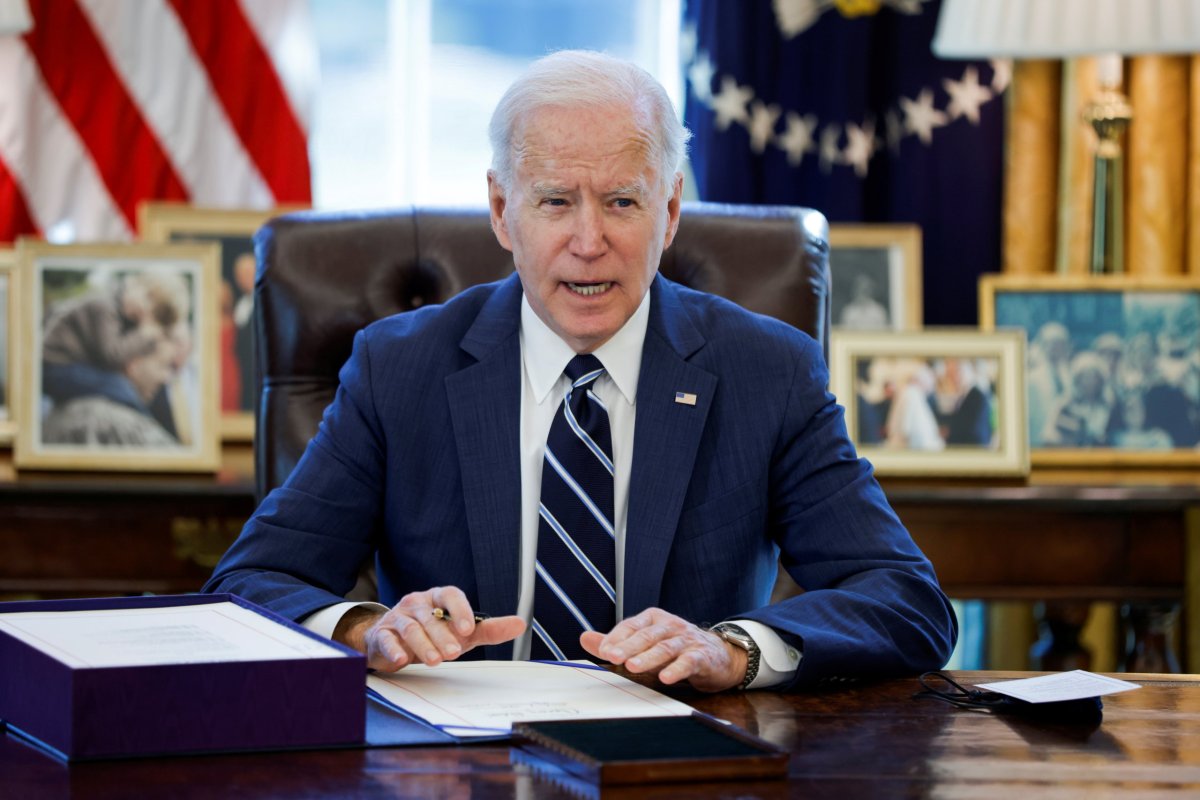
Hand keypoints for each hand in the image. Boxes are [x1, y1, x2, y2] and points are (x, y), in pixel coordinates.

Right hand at [335, 586, 525, 672]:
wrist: (392, 641)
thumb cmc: (433, 634)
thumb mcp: (462, 632)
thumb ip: (488, 629)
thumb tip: (520, 623)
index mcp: (438, 598)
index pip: (450, 595)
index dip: (460, 610)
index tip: (469, 628)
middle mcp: (417, 603)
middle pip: (430, 616)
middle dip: (442, 635)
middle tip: (454, 652)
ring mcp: (398, 617)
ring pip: (410, 628)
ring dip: (423, 645)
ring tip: (435, 660)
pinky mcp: (382, 634)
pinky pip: (386, 639)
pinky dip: (393, 649)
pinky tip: (401, 660)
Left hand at [579, 607, 746, 692]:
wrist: (719, 656)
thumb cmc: (676, 648)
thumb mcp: (645, 643)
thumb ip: (616, 642)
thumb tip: (584, 638)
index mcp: (653, 619)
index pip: (631, 626)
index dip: (617, 638)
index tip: (604, 651)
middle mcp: (670, 625)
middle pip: (646, 635)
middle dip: (628, 646)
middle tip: (612, 657)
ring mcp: (686, 639)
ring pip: (665, 647)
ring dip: (648, 657)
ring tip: (633, 667)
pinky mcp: (702, 656)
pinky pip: (688, 661)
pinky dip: (677, 669)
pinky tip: (666, 678)